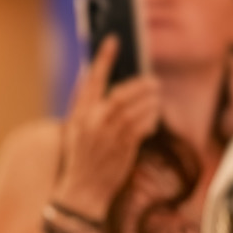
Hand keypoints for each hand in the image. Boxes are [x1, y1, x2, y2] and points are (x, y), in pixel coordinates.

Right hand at [58, 39, 163, 216]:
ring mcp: (110, 133)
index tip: (114, 40)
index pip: (92, 79)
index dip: (104, 58)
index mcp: (78, 113)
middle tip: (154, 81)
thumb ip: (86, 107)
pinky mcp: (125, 146)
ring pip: (139, 107)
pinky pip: (145, 125)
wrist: (81, 192)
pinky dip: (152, 119)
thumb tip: (93, 80)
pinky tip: (153, 118)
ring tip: (157, 98)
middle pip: (124, 92)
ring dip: (152, 101)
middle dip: (142, 85)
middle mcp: (94, 120)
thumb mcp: (75, 130)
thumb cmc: (79, 160)